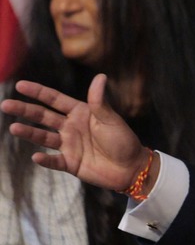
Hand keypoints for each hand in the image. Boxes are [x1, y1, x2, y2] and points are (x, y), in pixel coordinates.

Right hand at [0, 74, 148, 190]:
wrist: (131, 167)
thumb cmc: (123, 140)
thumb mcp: (110, 119)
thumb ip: (99, 101)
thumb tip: (100, 76)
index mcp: (80, 112)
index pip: (55, 100)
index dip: (38, 92)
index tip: (20, 85)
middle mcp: (71, 127)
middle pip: (43, 117)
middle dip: (25, 110)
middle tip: (5, 104)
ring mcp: (69, 145)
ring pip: (44, 137)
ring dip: (29, 133)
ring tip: (13, 128)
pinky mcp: (70, 163)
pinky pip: (54, 160)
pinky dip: (45, 159)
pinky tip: (36, 156)